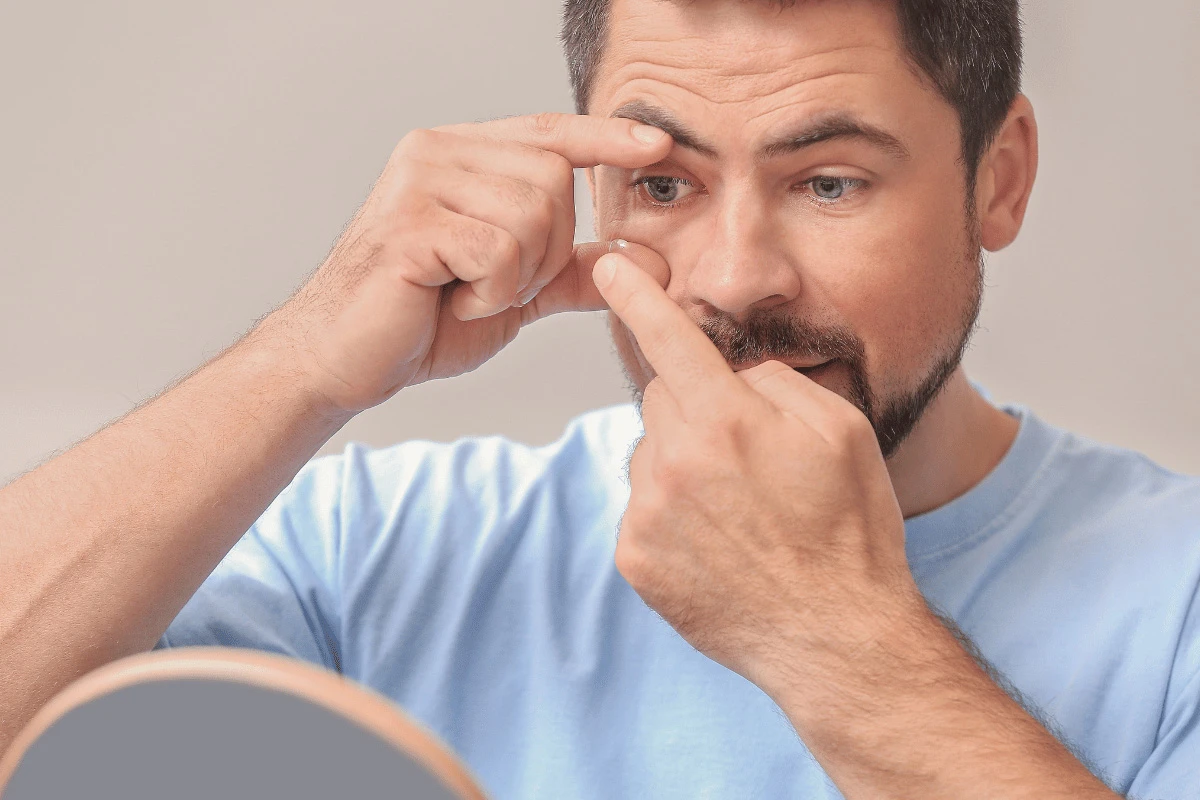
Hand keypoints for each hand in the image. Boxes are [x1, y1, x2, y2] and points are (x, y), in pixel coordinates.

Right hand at [260, 114, 671, 413]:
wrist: (347, 359)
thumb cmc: (423, 320)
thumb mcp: (515, 292)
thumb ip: (573, 271)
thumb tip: (646, 261)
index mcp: (461, 156)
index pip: (549, 131)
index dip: (605, 138)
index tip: (657, 145)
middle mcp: (438, 152)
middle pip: (553, 180)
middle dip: (546, 250)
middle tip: (494, 285)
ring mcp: (420, 181)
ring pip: (531, 215)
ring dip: (517, 276)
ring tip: (468, 293)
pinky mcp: (411, 223)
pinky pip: (498, 251)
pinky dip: (490, 293)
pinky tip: (451, 301)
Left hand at [592, 251, 921, 694]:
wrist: (837, 639)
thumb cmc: (850, 532)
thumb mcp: (842, 431)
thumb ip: (776, 383)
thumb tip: (735, 376)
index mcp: (728, 420)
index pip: (669, 339)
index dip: (636, 297)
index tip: (607, 266)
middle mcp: (675, 462)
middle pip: (662, 399)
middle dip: (696, 407)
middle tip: (747, 454)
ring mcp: (649, 515)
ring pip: (651, 454)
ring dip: (682, 464)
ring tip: (740, 511)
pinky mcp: (636, 560)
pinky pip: (643, 508)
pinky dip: (671, 514)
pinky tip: (718, 543)